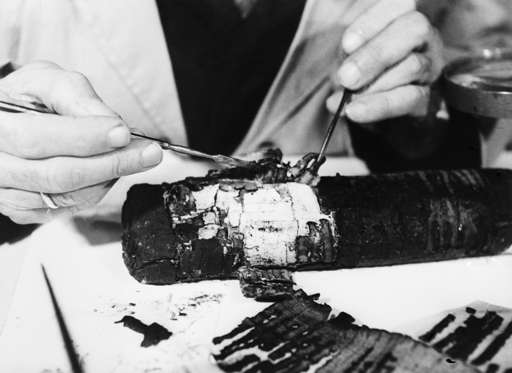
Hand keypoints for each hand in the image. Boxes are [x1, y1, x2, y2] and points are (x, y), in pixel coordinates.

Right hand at [0, 62, 162, 223]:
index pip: (38, 137)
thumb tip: (110, 122)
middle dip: (111, 163)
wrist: (8, 123)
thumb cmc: (25, 99)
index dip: (85, 137)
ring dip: (109, 177)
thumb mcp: (45, 81)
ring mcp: (8, 194)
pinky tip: (110, 170)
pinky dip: (98, 189)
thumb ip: (75, 95)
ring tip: (135, 157)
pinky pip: (69, 207)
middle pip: (58, 174)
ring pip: (67, 195)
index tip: (123, 133)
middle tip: (149, 153)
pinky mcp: (26, 211)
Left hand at [327, 0, 443, 122]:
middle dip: (376, 54)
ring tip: (348, 102)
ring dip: (376, 85)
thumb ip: (348, 60)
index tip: (347, 44)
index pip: (398, 4)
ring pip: (413, 66)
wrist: (374, 107)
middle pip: (414, 29)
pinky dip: (379, 106)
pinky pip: (410, 98)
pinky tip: (355, 111)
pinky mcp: (429, 96)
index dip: (372, 22)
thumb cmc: (361, 73)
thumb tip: (344, 78)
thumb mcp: (349, 58)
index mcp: (401, 17)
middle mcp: (424, 36)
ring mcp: (431, 65)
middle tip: (346, 78)